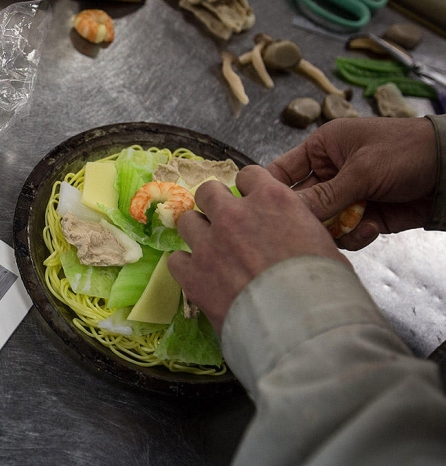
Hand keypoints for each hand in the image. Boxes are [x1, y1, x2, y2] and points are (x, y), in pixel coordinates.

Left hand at [167, 166, 347, 332]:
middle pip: (208, 192)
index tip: (252, 203)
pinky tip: (199, 277)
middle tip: (224, 223)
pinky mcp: (193, 274)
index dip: (250, 189)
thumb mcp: (323, 244)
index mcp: (272, 200)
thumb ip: (297, 228)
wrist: (301, 326)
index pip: (249, 175)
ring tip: (210, 251)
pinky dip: (186, 266)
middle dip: (214, 204)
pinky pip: (176, 259)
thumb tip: (292, 235)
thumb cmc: (326, 287)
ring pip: (187, 221)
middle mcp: (235, 215)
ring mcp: (209, 244)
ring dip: (198, 233)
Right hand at [267, 117, 437, 249]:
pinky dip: (355, 236)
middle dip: (304, 217)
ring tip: (350, 226)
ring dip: (332, 229)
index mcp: (322, 149)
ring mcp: (348, 196)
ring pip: (321, 222)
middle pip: (300, 202)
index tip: (257, 208)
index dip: (268, 189)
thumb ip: (325, 196)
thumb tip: (288, 213)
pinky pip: (346, 233)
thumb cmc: (407, 151)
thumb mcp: (362, 170)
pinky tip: (371, 228)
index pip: (282, 170)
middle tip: (305, 229)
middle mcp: (330, 173)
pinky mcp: (366, 217)